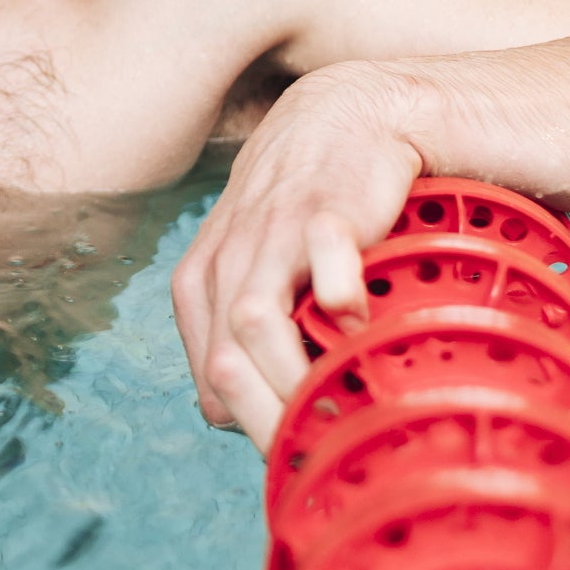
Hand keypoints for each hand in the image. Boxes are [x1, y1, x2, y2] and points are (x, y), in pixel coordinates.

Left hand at [170, 63, 425, 449]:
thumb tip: (230, 419)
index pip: (211, 380)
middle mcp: (226, 261)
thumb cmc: (309, 209)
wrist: (350, 114)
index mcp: (204, 283)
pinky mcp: (323, 209)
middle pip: (226, 361)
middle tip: (322, 451)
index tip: (301, 455)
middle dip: (270, 416)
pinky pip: (321, 262)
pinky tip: (365, 324)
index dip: (253, 425)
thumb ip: (244, 337)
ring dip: (293, 372)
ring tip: (341, 405)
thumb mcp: (259, 269)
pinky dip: (338, 299)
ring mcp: (271, 234)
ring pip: (254, 320)